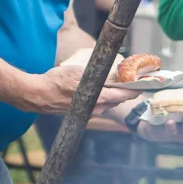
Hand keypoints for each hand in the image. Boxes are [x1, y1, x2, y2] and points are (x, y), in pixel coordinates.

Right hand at [25, 65, 140, 114]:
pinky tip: (102, 89)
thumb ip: (97, 73)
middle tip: (133, 80)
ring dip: (116, 94)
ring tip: (119, 82)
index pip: (124, 94)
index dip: (136, 88)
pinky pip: (99, 105)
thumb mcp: (79, 72)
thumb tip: (113, 71)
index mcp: (99, 98)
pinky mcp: (83, 112)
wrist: (38, 95)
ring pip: (109, 103)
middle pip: (119, 99)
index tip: (144, 83)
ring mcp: (89, 112)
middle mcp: (96, 108)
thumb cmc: (56, 81)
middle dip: (127, 90)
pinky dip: (105, 97)